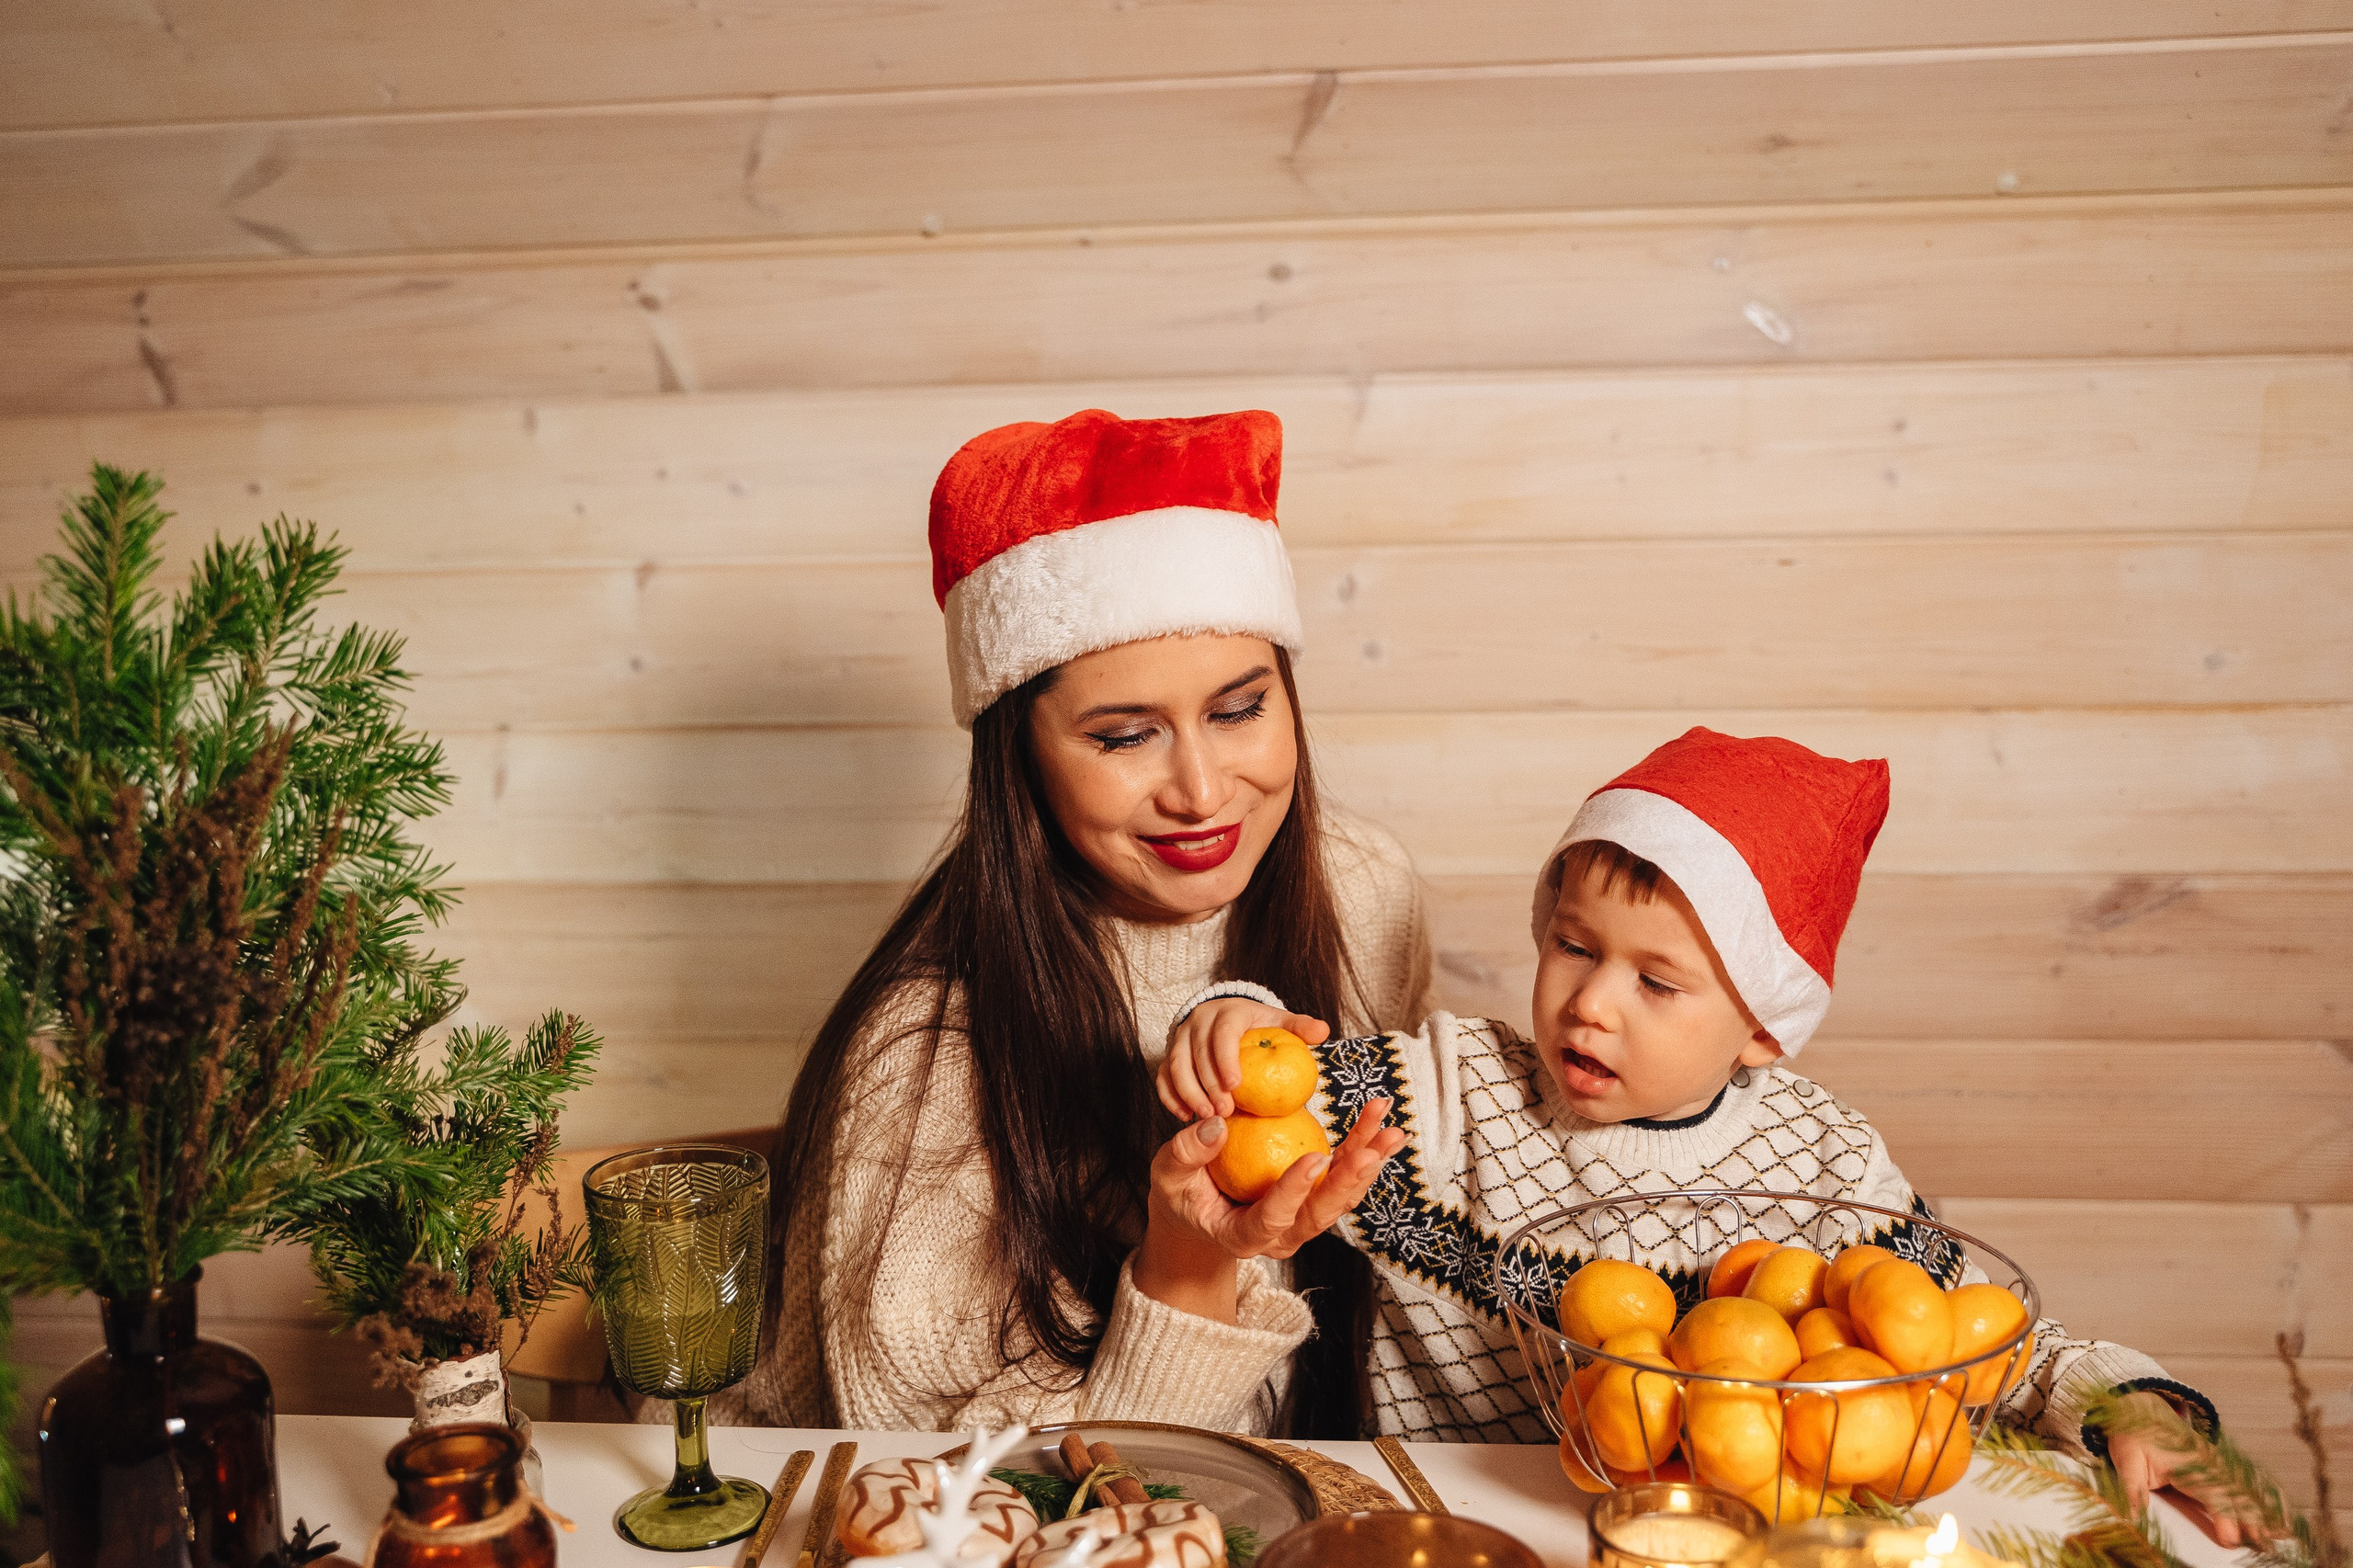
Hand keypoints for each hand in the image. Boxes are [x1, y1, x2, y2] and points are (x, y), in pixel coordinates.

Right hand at [1137, 1096, 1403, 1296]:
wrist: (1199, 1214)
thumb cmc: (1182, 1195)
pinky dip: (1363, 1150)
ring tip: (1390, 1130)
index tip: (1314, 1157)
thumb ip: (1185, 1153)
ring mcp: (1301, 1221)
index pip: (1271, 1219)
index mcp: (1242, 1237)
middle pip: (1321, 1215)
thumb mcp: (1169, 1176)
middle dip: (1349, 1181)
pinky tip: (1381, 1125)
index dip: (1294, 1192)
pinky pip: (1343, 1177)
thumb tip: (1215, 1125)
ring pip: (1341, 1197)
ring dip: (1368, 1162)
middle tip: (1372, 1149)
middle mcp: (1280, 1237)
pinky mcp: (1314, 1200)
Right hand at [1157, 997, 1331, 1120]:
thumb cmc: (1258, 1026)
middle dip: (1208, 1084)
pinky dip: (1170, 1096)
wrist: (1226, 1019)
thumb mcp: (1278, 1022)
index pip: (1223, 1033)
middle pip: (1196, 1053)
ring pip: (1175, 1064)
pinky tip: (1184, 1117)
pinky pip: (1163, 1075)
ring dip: (1188, 1092)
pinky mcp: (1168, 1054)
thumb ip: (1298, 1028)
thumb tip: (1322, 1031)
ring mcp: (1180, 1038)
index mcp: (1227, 1012)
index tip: (1236, 1085)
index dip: (1226, 1058)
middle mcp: (1199, 1021)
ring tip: (1205, 1117)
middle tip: (1224, 1112)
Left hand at [2105, 1391, 2271, 1547]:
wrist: (2140, 1409)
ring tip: (2281, 1535)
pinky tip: (2280, 1514)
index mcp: (2187, 1463)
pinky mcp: (2221, 1465)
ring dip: (2264, 1511)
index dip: (2223, 1516)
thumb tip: (2134, 1517)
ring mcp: (2218, 1462)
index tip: (2230, 1538)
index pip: (2211, 1493)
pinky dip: (2266, 1497)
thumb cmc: (2134, 1436)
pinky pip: (2247, 1482)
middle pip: (2236, 1495)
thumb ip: (2132, 1488)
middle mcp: (2208, 1463)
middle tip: (2264, 1545)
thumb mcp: (2125, 1458)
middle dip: (2252, 1521)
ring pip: (2247, 1489)